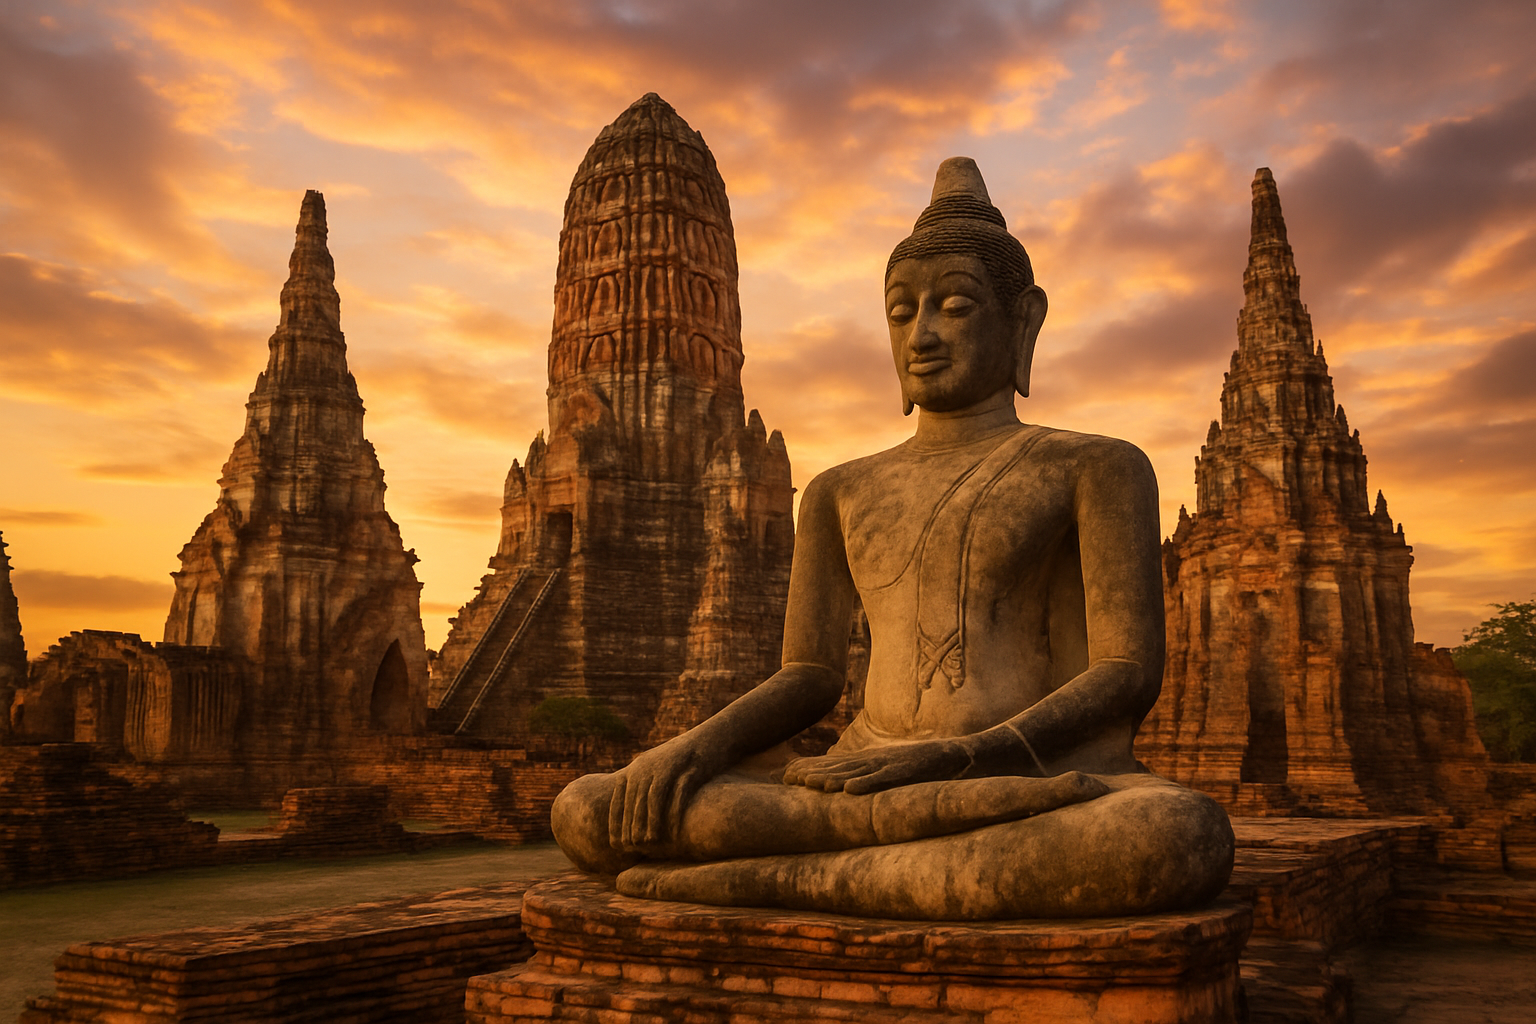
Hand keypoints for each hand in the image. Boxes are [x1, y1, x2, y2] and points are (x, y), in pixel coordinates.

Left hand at [608, 734, 726, 854]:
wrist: (713, 738)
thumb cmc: (684, 762)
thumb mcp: (657, 771)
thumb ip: (641, 790)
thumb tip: (631, 822)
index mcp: (637, 768)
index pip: (619, 799)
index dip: (616, 822)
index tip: (615, 843)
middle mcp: (648, 765)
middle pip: (635, 800)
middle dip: (631, 825)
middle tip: (631, 847)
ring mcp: (669, 765)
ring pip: (653, 797)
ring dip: (650, 821)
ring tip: (649, 842)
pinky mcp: (689, 768)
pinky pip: (678, 792)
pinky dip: (673, 811)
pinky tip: (673, 828)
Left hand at [782, 739, 971, 794]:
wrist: (967, 754)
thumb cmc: (933, 765)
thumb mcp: (899, 769)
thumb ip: (878, 775)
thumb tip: (852, 785)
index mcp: (875, 762)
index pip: (838, 765)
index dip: (813, 768)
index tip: (788, 774)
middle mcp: (880, 762)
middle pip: (841, 767)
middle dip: (813, 772)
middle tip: (786, 777)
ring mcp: (894, 766)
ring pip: (858, 772)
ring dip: (832, 778)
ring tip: (809, 784)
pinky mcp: (911, 772)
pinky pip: (887, 780)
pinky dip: (868, 784)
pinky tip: (850, 790)